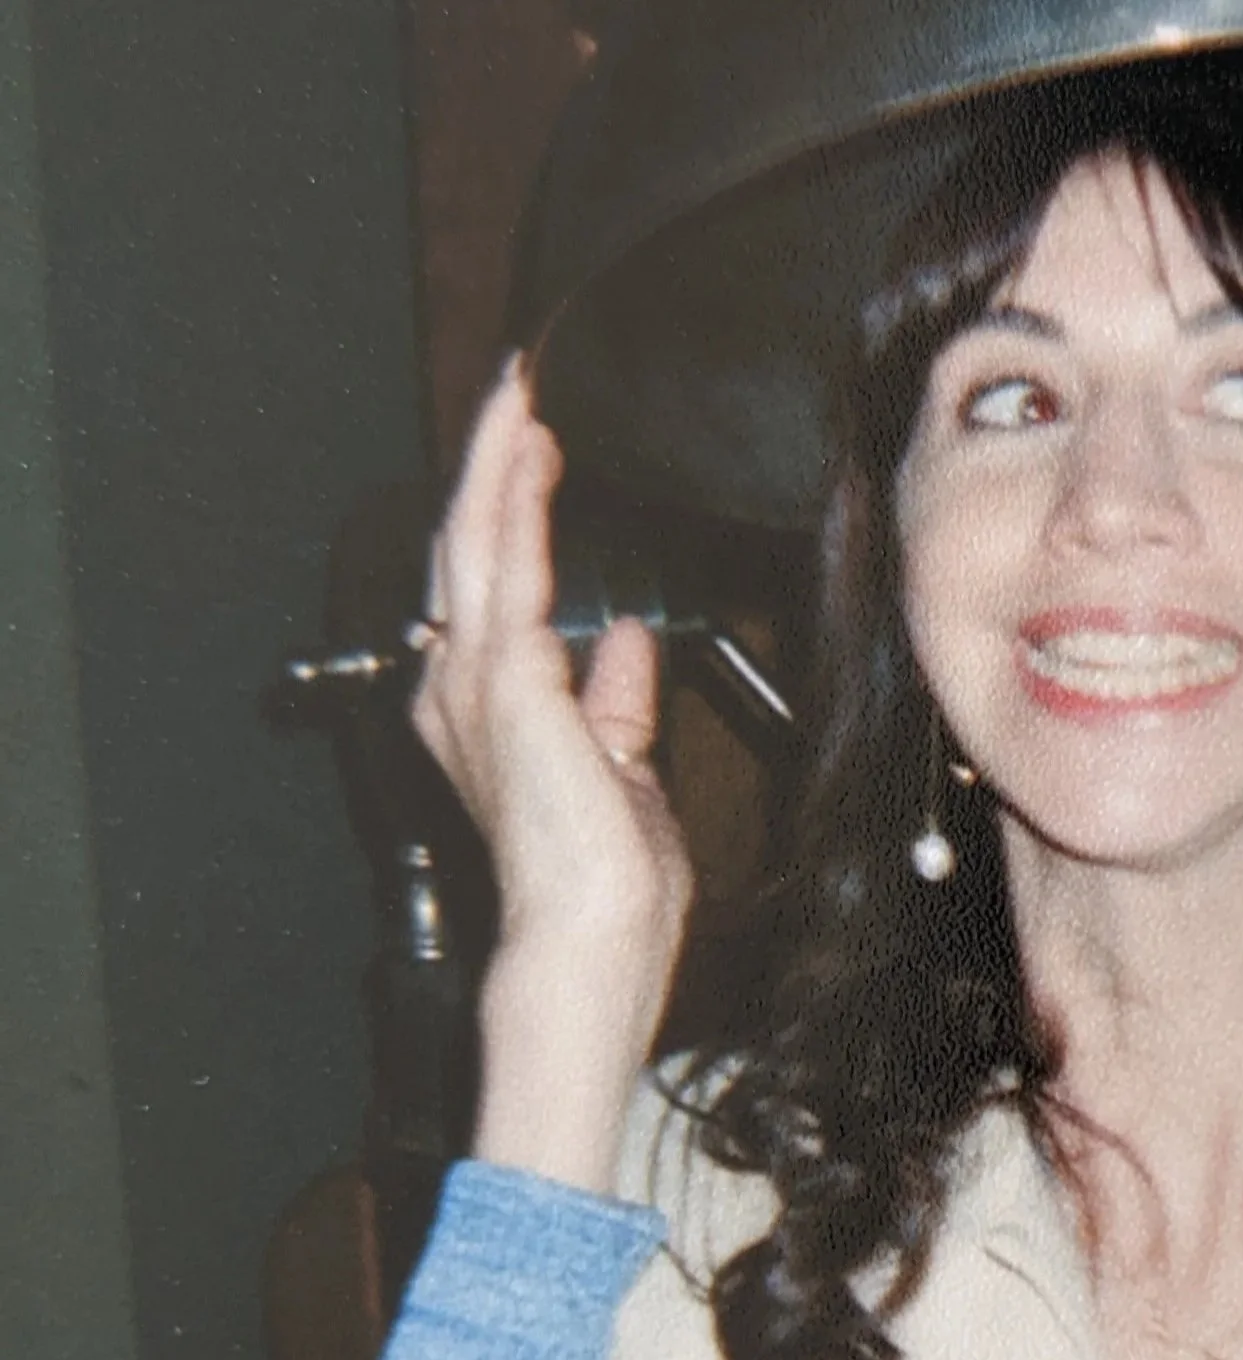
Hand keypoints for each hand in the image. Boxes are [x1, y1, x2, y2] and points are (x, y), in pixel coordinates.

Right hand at [410, 359, 695, 1189]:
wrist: (590, 939)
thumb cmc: (605, 888)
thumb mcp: (622, 773)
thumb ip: (617, 703)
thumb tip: (630, 644)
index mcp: (484, 715)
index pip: (491, 591)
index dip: (505, 515)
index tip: (533, 456)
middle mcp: (460, 691)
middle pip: (466, 547)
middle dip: (488, 462)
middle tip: (515, 385)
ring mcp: (472, 683)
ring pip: (474, 536)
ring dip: (497, 456)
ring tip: (520, 387)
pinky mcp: (505, 680)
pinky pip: (509, 562)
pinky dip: (519, 496)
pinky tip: (536, 447)